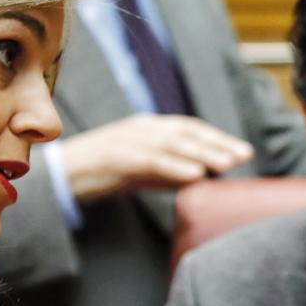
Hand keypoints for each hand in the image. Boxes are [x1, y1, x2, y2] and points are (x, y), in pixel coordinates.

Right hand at [60, 114, 253, 203]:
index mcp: (149, 127)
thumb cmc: (103, 174)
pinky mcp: (116, 157)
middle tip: (245, 156)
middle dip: (218, 143)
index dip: (218, 138)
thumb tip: (202, 178)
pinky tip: (196, 175)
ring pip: (173, 143)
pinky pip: (152, 160)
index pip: (190, 128)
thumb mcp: (143, 170)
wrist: (60, 176)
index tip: (243, 152)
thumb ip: (170, 171)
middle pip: (187, 132)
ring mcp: (128, 140)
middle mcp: (142, 128)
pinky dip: (176, 166)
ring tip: (226, 165)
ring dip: (203, 153)